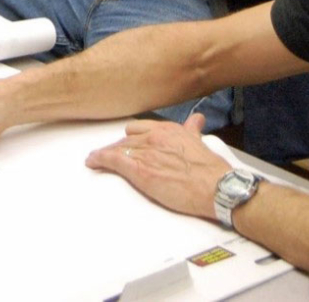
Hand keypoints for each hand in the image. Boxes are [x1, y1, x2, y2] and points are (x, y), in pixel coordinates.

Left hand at [84, 115, 228, 219]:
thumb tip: (197, 120)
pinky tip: (92, 162)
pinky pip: (112, 159)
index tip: (127, 142)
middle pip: (126, 139)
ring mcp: (145, 152)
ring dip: (106, 155)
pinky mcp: (139, 169)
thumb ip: (192, 130)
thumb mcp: (200, 143)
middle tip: (112, 155)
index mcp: (168, 129)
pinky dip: (99, 160)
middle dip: (119, 148)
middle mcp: (154, 136)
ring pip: (117, 148)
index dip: (132, 138)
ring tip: (97, 159)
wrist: (216, 188)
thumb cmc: (211, 171)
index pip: (140, 128)